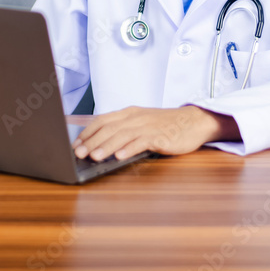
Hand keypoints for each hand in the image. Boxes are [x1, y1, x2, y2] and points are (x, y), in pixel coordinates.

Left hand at [72, 105, 239, 160]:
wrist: (193, 122)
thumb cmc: (166, 125)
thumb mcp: (141, 122)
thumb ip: (124, 129)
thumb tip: (101, 143)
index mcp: (129, 113)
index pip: (102, 120)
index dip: (88, 132)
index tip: (76, 144)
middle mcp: (136, 118)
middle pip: (109, 128)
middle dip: (91, 141)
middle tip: (78, 153)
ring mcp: (148, 127)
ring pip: (122, 135)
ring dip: (106, 146)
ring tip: (94, 156)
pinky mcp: (159, 137)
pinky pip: (141, 142)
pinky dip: (129, 149)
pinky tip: (120, 156)